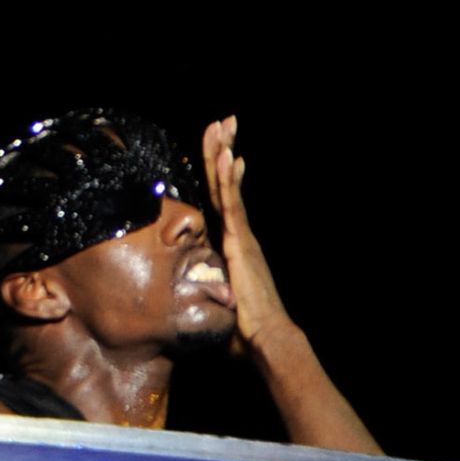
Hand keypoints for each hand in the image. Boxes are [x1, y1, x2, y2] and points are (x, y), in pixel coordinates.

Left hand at [201, 114, 290, 351]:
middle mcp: (238, 233)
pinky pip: (232, 203)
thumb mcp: (219, 301)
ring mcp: (240, 235)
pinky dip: (229, 179)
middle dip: (224, 150)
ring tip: (225, 123)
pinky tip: (229, 155)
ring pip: (227, 186)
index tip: (223, 147)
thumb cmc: (245, 330)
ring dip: (225, 153)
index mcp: (231, 243)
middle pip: (225, 184)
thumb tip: (194, 298)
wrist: (266, 340)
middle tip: (225, 120)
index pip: (221, 199)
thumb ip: (209, 291)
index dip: (221, 172)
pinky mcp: (240, 241)